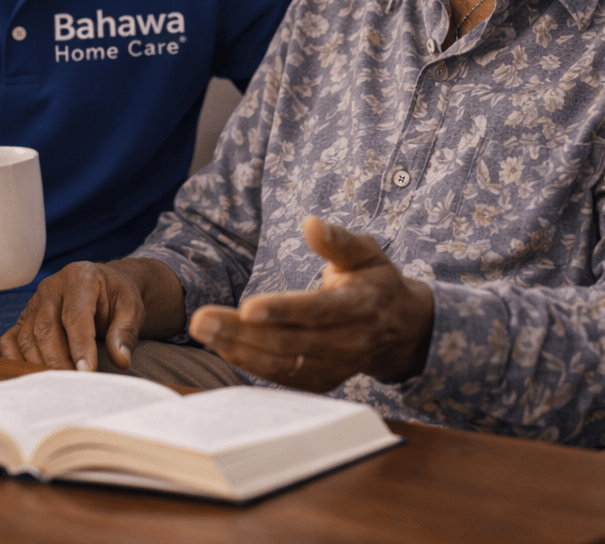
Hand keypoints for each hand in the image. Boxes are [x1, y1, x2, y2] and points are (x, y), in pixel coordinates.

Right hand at [0, 258, 185, 369]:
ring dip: (40, 366)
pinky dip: (16, 361)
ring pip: (27, 338)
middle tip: (73, 386)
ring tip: (58, 387)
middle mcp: (51, 288)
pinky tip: (33, 378)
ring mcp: (33, 303)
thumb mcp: (130, 308)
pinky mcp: (23, 319)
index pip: (75, 315)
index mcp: (79, 278)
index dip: (80, 346)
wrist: (104, 286)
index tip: (87, 373)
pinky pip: (10, 341)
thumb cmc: (116, 298)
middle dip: (58, 361)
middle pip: (46, 329)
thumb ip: (125, 333)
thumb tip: (121, 361)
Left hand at [189, 216, 433, 392]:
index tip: (248, 306)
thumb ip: (338, 240)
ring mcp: (336, 367)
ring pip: (282, 363)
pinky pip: (283, 376)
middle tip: (202, 319)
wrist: (402, 328)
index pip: (317, 312)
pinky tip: (222, 347)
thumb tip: (310, 223)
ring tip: (203, 331)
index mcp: (360, 306)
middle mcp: (349, 342)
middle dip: (242, 332)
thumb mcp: (367, 252)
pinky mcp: (323, 381)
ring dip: (239, 349)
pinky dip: (251, 364)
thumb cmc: (375, 280)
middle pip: (290, 341)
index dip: (283, 311)